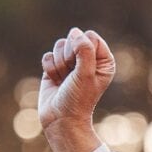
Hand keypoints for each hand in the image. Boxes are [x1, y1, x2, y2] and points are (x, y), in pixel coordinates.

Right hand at [39, 28, 114, 151]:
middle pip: (73, 38)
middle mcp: (89, 60)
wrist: (62, 118)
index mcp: (104, 61)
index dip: (82, 49)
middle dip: (69, 56)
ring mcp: (72, 63)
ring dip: (59, 64)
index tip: (83, 68)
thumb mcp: (86, 75)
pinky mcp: (56, 67)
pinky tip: (56, 81)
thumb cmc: (78, 99)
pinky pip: (48, 55)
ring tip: (65, 80)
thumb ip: (85, 51)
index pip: (91, 37)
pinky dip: (50, 69)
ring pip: (59, 45)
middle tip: (73, 76)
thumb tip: (76, 33)